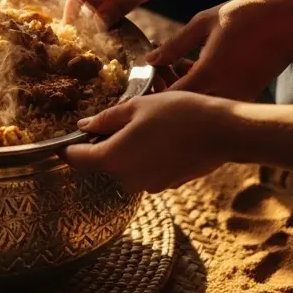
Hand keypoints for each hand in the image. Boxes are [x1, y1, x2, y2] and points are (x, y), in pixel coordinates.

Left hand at [64, 92, 230, 192]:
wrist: (223, 132)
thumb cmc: (177, 113)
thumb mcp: (137, 107)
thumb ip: (106, 119)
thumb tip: (84, 125)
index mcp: (113, 158)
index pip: (77, 159)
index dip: (69, 146)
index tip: (69, 136)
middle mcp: (127, 178)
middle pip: (102, 163)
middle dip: (104, 144)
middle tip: (118, 119)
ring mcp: (148, 185)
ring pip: (125, 166)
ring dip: (127, 149)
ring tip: (144, 125)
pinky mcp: (166, 185)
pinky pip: (145, 170)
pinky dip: (146, 157)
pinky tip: (161, 138)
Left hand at [147, 0, 292, 100]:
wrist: (291, 24)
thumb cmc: (247, 16)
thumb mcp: (205, 22)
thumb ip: (175, 44)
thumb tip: (150, 59)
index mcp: (208, 74)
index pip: (169, 97)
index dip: (154, 90)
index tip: (148, 76)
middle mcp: (222, 92)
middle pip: (183, 106)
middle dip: (168, 92)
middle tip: (162, 70)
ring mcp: (237, 98)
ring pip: (200, 106)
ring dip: (187, 91)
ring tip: (181, 64)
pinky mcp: (247, 98)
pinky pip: (217, 101)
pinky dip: (205, 90)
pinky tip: (201, 67)